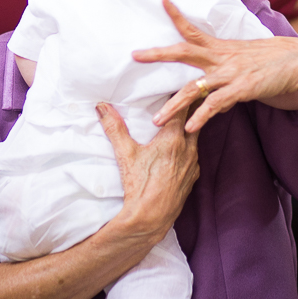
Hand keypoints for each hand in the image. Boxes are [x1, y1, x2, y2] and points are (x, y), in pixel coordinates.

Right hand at [96, 102, 197, 242]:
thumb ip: (114, 127)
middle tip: (189, 94)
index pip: (183, 108)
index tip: (185, 81)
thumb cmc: (139, 185)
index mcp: (173, 139)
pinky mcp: (193, 177)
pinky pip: (194, 155)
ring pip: (196, 138)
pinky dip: (189, 147)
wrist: (151, 217)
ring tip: (184, 119)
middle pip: (194, 120)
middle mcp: (188, 149)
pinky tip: (180, 149)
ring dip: (190, 128)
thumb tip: (101, 106)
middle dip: (191, 108)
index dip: (184, 94)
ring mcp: (193, 164)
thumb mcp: (125, 154)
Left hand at [133, 0, 297, 132]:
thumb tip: (217, 74)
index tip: (162, 0)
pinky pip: (215, 106)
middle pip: (182, 52)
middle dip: (157, 55)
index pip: (193, 29)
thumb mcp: (247, 56)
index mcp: (222, 48)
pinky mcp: (240, 90)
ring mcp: (229, 74)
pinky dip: (201, 118)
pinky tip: (190, 129)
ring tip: (156, 120)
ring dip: (172, 106)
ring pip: (192, 89)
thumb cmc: (276, 60)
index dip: (176, 14)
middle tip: (134, 55)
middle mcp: (221, 58)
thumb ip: (228, 64)